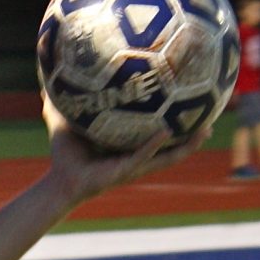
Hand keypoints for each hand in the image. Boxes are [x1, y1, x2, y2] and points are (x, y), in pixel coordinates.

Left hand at [41, 93, 210, 206]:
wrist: (58, 180)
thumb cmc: (64, 153)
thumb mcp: (64, 120)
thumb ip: (60, 101)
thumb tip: (50, 78)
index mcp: (127, 144)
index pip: (155, 129)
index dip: (173, 118)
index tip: (186, 100)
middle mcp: (136, 155)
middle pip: (171, 143)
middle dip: (191, 132)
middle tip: (209, 115)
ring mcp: (134, 164)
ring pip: (168, 154)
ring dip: (187, 143)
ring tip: (205, 129)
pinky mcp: (125, 171)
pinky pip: (144, 156)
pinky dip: (155, 145)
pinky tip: (167, 132)